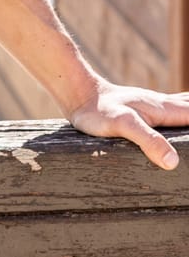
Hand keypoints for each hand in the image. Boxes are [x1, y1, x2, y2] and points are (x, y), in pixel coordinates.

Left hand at [67, 82, 187, 170]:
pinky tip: (184, 111)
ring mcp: (155, 105)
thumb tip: (173, 162)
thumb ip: (148, 141)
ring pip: (188, 105)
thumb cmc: (98, 111)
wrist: (79, 93)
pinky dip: (188, 107)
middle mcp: (165, 105)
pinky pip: (176, 107)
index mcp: (166, 110)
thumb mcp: (123, 126)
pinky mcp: (144, 108)